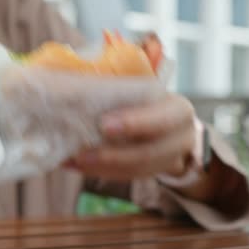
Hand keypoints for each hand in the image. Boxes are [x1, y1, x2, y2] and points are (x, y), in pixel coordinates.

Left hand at [66, 93, 195, 180]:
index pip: (162, 118)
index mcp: (178, 109)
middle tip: (80, 154)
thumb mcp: (136, 84)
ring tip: (71, 161)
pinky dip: (98, 172)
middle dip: (114, 155)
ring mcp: (169, 160)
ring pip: (135, 170)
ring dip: (101, 167)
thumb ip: (114, 82)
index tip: (103, 125)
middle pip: (150, 153)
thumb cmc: (140, 96)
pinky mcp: (152, 174)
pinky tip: (73, 165)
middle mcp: (180, 137)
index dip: (135, 123)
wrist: (163, 120)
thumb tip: (67, 70)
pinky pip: (125, 177)